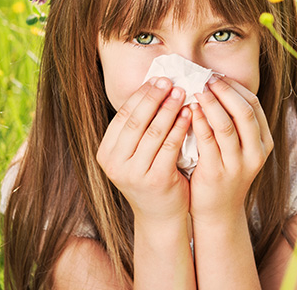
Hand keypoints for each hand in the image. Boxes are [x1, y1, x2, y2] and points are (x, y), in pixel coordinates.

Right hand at [96, 77, 191, 223]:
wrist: (160, 215)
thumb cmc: (151, 176)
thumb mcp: (135, 154)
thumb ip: (139, 127)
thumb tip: (153, 86)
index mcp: (106, 153)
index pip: (123, 116)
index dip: (140, 95)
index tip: (156, 79)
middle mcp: (115, 164)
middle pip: (136, 121)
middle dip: (154, 97)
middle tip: (169, 81)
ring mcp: (134, 173)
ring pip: (154, 131)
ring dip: (169, 108)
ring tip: (182, 92)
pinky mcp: (156, 179)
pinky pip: (170, 146)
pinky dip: (180, 126)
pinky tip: (190, 114)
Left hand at [188, 75, 273, 221]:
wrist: (218, 211)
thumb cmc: (224, 171)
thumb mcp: (239, 148)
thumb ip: (234, 122)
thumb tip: (216, 84)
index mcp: (263, 142)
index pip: (253, 105)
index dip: (235, 87)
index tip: (217, 75)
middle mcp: (255, 153)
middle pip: (243, 112)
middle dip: (224, 91)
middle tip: (206, 78)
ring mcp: (238, 165)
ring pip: (226, 125)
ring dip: (210, 104)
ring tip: (196, 90)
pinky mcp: (217, 173)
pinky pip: (208, 141)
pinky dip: (198, 122)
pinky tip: (189, 111)